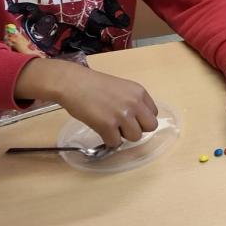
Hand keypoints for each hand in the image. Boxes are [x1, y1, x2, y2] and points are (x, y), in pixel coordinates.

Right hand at [15, 57, 157, 148]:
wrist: (72, 83)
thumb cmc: (93, 85)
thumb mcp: (122, 88)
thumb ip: (133, 101)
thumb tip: (137, 120)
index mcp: (140, 92)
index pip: (153, 114)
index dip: (142, 119)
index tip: (131, 118)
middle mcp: (134, 103)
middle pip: (150, 127)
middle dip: (138, 129)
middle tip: (123, 126)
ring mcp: (122, 115)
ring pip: (135, 137)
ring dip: (123, 136)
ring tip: (110, 127)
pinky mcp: (107, 125)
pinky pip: (115, 143)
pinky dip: (108, 140)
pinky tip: (100, 130)